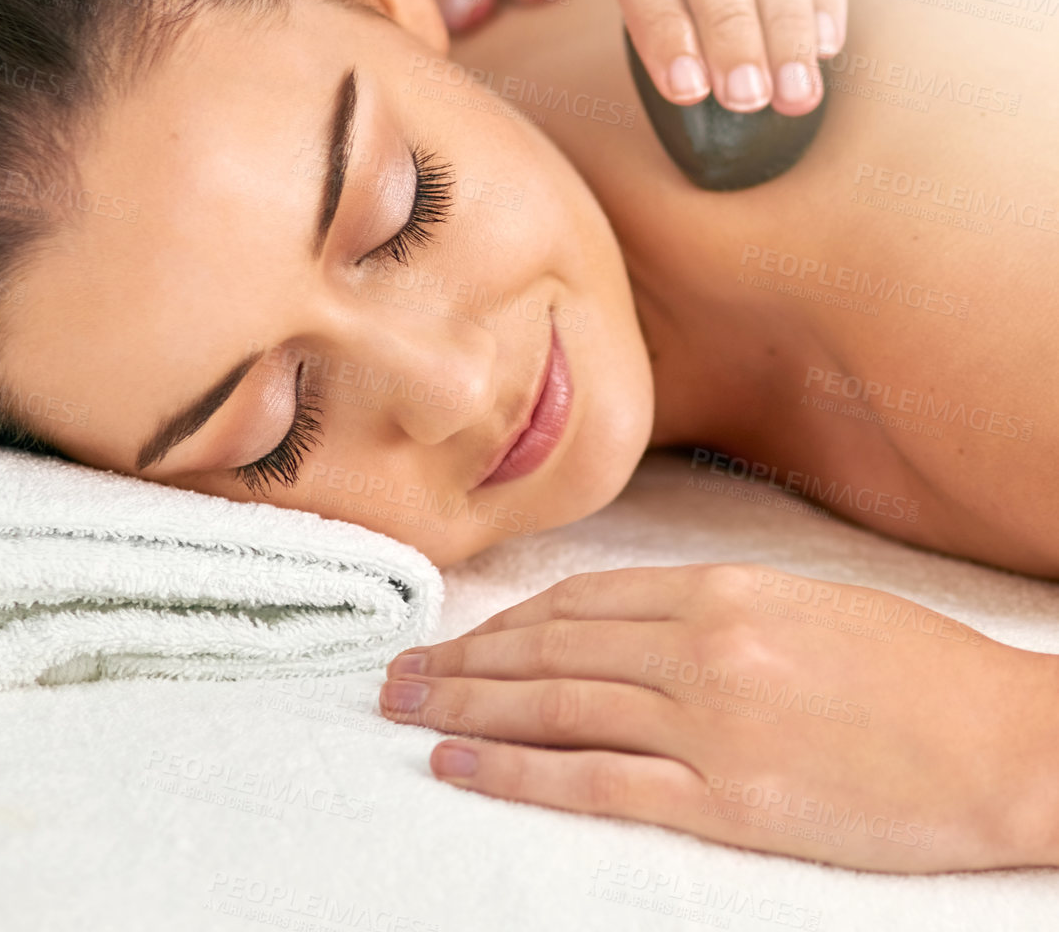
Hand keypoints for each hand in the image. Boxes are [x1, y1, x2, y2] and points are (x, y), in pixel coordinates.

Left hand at [379, 564, 1058, 871]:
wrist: (1009, 744)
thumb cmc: (912, 672)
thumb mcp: (800, 602)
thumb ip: (703, 605)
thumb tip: (609, 620)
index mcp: (720, 590)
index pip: (577, 602)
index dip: (504, 621)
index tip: (456, 635)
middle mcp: (701, 646)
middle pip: (549, 649)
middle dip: (462, 660)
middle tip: (393, 672)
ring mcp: (711, 723)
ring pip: (554, 706)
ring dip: (467, 707)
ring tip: (404, 709)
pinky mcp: (729, 801)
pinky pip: (596, 782)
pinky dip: (516, 772)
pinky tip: (459, 765)